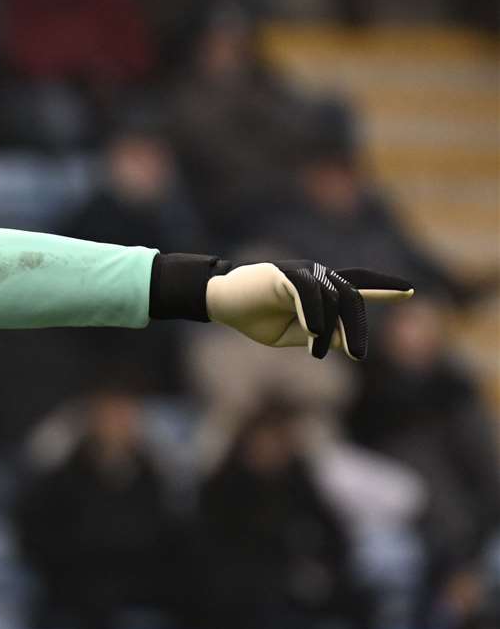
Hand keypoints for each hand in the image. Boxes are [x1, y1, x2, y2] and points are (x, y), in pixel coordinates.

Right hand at [206, 261, 412, 359]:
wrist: (218, 301)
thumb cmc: (251, 316)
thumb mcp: (289, 334)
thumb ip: (318, 334)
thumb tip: (345, 337)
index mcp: (318, 289)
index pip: (356, 284)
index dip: (383, 287)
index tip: (409, 291)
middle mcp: (316, 276)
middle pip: (351, 297)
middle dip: (358, 327)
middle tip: (358, 355)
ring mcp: (302, 272)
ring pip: (333, 298)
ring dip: (329, 330)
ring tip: (316, 354)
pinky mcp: (285, 274)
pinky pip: (310, 294)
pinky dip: (313, 315)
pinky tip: (311, 333)